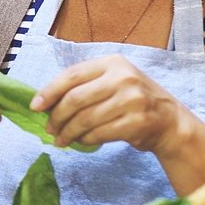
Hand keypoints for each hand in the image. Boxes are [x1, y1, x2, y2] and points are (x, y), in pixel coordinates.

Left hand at [30, 55, 194, 154]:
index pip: (71, 75)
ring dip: (68, 133)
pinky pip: (98, 134)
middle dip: (56, 117)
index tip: (35, 107)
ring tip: (61, 140)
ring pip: (85, 119)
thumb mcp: (112, 82)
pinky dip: (84, 140)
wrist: (169, 120)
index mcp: (112, 63)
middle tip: (49, 129)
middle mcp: (123, 77)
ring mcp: (132, 100)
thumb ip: (84, 86)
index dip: (49, 91)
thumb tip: (44, 103)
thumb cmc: (132, 101)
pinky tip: (80, 142)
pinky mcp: (137, 122)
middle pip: (75, 99)